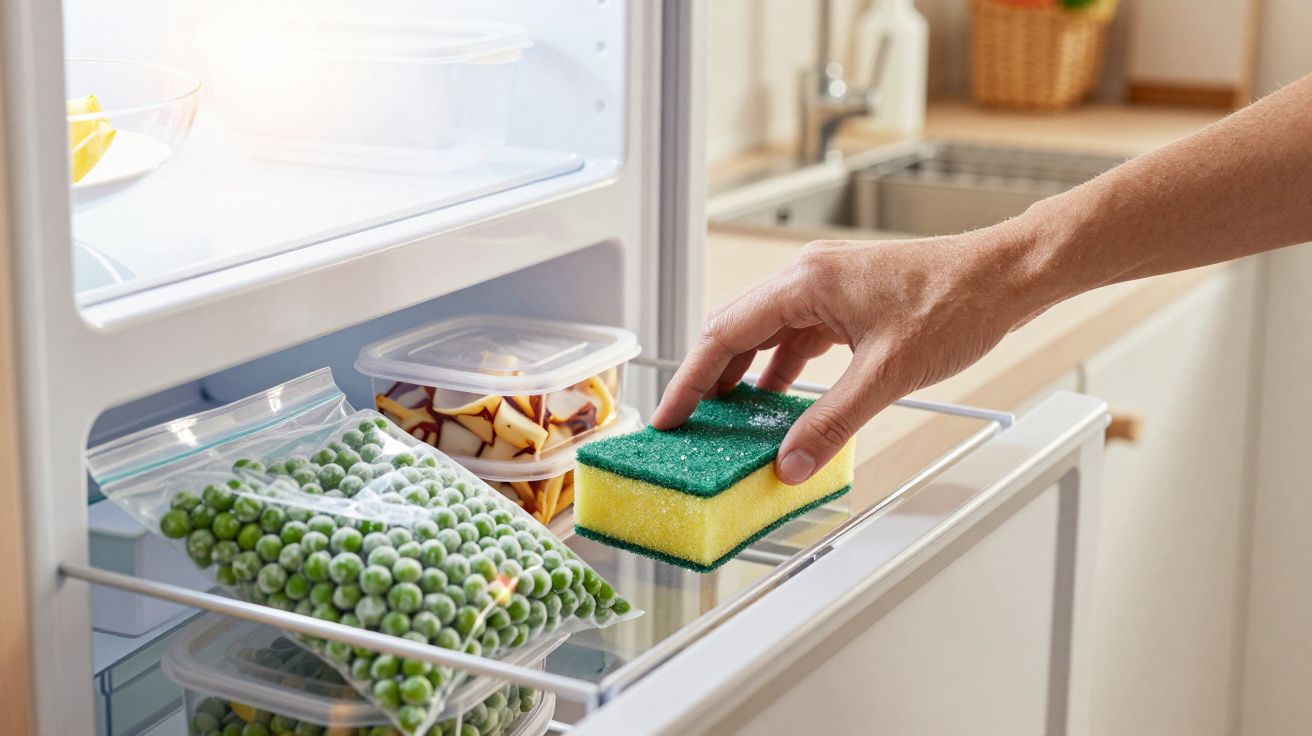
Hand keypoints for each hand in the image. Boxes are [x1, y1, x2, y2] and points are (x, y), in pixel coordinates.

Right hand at [651, 225, 1043, 484]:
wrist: (1006, 276)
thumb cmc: (956, 302)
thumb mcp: (887, 376)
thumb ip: (831, 424)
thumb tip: (790, 463)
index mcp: (804, 283)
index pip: (724, 334)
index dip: (692, 380)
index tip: (671, 416)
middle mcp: (807, 278)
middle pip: (736, 331)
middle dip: (709, 379)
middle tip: (690, 423)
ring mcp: (827, 287)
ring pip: (766, 335)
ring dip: (746, 376)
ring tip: (729, 420)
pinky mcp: (846, 301)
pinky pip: (797, 337)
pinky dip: (781, 370)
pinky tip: (779, 401)